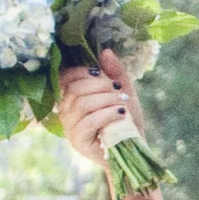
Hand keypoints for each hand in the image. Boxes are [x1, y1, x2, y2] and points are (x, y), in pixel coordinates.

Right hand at [58, 49, 146, 171]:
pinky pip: (89, 121)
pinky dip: (107, 114)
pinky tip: (120, 114)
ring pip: (82, 104)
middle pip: (75, 89)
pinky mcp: (77, 140)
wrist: (133, 148)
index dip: (82, 71)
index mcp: (72, 96)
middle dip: (100, 86)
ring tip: (122, 104)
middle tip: (119, 92)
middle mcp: (65, 110)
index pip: (65, 77)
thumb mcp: (123, 91)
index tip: (101, 74)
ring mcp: (69, 127)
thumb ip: (115, 71)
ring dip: (106, 100)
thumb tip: (106, 51)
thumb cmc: (125, 120)